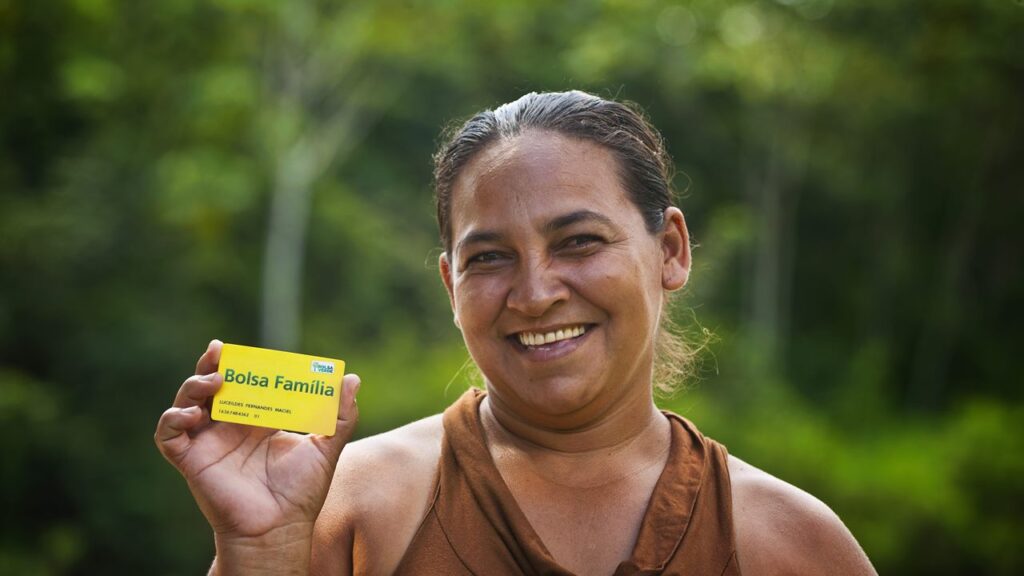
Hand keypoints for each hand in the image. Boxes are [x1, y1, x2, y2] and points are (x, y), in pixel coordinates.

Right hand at [154, 340, 359, 544]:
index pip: (245, 382)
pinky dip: (172, 419)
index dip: (241, 364)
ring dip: (193, 386)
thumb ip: (341, 415)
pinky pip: (167, 435)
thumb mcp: (326, 448)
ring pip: (186, 402)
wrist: (280, 528)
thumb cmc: (302, 492)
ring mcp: (208, 442)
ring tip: (214, 381)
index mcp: (258, 420)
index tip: (246, 349)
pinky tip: (192, 414)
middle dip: (211, 365)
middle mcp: (230, 428)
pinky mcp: (191, 460)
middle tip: (220, 351)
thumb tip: (352, 379)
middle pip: (211, 386)